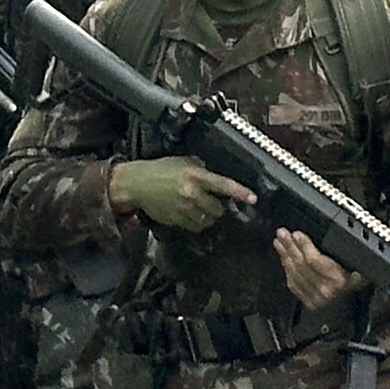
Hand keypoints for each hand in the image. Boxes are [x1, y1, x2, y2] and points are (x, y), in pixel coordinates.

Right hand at [112, 155, 254, 232]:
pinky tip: (190, 213)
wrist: (136, 184)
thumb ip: (202, 169)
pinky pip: (195, 227)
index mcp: (195, 175)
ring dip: (208, 216)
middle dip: (219, 207)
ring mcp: (183, 209)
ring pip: (207, 220)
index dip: (240, 192)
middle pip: (218, 209)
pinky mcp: (176, 220)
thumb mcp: (183, 162)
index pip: (223, 185)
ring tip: (201, 207)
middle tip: (214, 202)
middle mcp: (191, 193)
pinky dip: (197, 222)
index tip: (253, 198)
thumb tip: (218, 175)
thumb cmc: (160, 170)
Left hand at [271, 227, 351, 309]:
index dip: (304, 246)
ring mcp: (317, 299)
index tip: (297, 234)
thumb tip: (323, 240)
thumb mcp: (357, 265)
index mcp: (340, 279)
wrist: (357, 305)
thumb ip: (342, 254)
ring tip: (279, 244)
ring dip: (285, 257)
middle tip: (282, 234)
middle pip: (302, 265)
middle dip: (290, 247)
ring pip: (295, 274)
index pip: (315, 260)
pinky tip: (284, 260)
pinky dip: (287, 271)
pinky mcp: (310, 304)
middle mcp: (327, 290)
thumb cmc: (357, 281)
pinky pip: (294, 285)